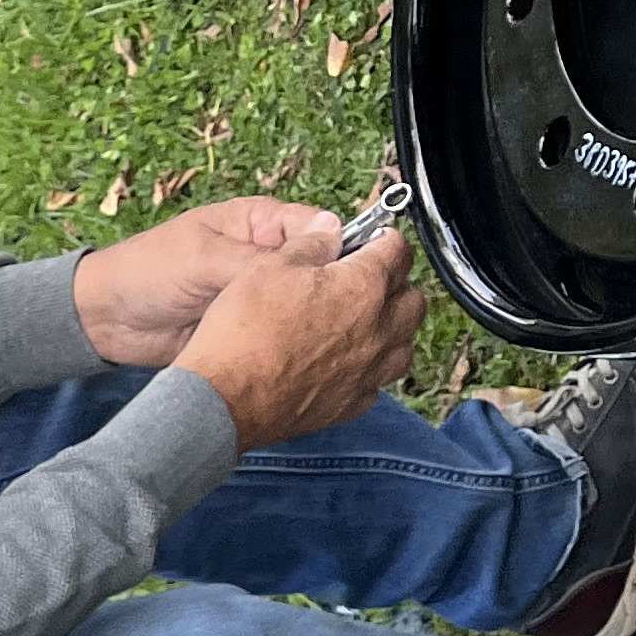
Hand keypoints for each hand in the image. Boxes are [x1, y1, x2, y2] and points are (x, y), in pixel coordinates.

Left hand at [70, 196, 351, 363]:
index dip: (345, 255)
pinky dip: (296, 350)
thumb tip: (326, 241)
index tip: (362, 281)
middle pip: (322, 275)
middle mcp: (270, 259)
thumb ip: (260, 256)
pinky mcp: (251, 332)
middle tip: (355, 321)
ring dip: (319, 327)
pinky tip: (313, 364)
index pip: (324, 233)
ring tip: (340, 347)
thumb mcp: (205, 258)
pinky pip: (285, 338)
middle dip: (337, 296)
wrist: (104, 322)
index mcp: (265, 224)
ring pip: (307, 310)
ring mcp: (262, 299)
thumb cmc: (147, 272)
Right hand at [170, 228, 421, 449]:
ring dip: (391, 330)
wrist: (222, 401)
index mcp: (364, 287)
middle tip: (364, 281)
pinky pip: (377, 384)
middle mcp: (378, 331)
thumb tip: (331, 229)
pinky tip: (344, 366)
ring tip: (363, 326)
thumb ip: (312, 244)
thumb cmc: (243, 334)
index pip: (398, 249)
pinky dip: (368, 371)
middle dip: (395, 284)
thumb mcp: (270, 267)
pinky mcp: (349, 406)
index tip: (365, 241)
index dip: (380, 239)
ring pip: (404, 345)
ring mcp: (367, 373)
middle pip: (413, 298)